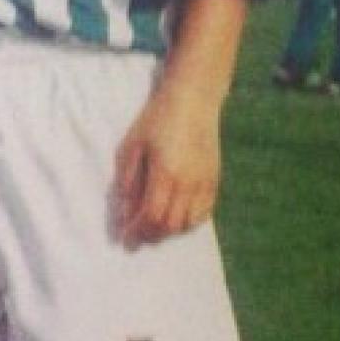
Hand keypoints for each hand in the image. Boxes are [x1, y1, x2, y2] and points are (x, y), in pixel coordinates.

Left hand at [112, 80, 222, 249]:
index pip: (152, 217)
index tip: (125, 239)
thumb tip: (124, 213)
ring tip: (153, 229)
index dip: (137, 232)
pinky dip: (188, 223)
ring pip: (188, 223)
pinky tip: (175, 220)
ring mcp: (205, 183)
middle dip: (150, 236)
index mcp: (165, 174)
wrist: (192, 101)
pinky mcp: (214, 181)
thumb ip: (128, 182)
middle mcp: (188, 183)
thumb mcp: (132, 146)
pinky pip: (203, 214)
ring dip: (169, 232)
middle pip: (170, 225)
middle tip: (136, 237)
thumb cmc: (156, 120)